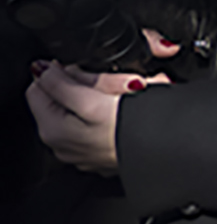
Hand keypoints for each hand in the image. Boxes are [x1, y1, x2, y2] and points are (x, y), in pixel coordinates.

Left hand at [25, 60, 167, 175]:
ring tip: (133, 92)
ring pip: (87, 107)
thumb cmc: (132, 134)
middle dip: (92, 83)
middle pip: (65, 96)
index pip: (41, 85)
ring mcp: (86, 149)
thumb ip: (59, 84)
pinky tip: (134, 109)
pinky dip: (119, 110)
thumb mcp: (90, 101)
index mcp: (53, 129)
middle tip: (120, 83)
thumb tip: (40, 70)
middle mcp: (64, 143)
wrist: (170, 154)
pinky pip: (106, 120)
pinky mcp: (107, 151)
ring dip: (110, 94)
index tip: (90, 73)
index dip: (65, 72)